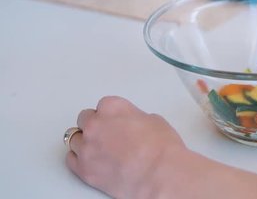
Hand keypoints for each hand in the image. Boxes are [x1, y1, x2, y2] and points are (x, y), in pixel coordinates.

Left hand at [65, 96, 186, 197]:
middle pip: (84, 119)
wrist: (159, 175)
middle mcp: (95, 124)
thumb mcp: (154, 121)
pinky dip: (79, 159)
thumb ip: (136, 118)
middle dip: (95, 125)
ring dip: (86, 142)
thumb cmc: (161, 149)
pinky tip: (92, 159)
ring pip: (75, 139)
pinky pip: (71, 159)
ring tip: (101, 149)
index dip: (111, 114)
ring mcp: (87, 148)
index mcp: (112, 107)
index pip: (103, 105)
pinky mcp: (83, 169)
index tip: (116, 120)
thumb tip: (133, 125)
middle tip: (108, 134)